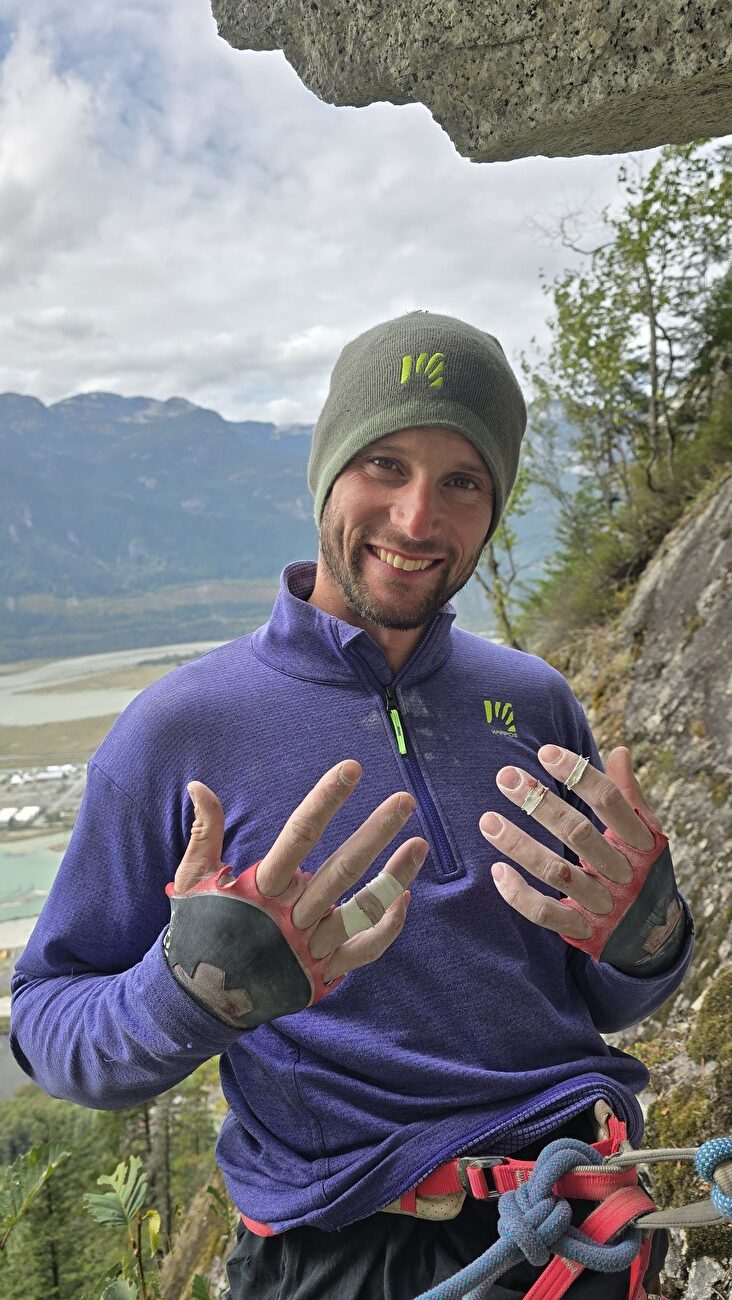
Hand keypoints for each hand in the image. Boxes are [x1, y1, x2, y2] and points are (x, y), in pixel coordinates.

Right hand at [166, 760, 427, 1025]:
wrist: (202, 1000)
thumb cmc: (201, 929)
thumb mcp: (193, 879)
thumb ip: (205, 832)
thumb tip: (199, 785)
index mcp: (260, 889)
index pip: (298, 835)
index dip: (325, 800)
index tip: (351, 769)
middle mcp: (289, 917)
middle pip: (340, 870)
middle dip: (374, 834)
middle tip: (405, 801)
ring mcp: (309, 946)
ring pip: (361, 908)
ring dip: (393, 876)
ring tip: (420, 844)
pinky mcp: (322, 971)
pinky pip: (363, 949)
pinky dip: (386, 927)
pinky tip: (404, 897)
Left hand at [479, 745, 684, 971]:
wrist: (657, 936)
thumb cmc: (643, 870)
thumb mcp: (646, 834)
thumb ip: (629, 795)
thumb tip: (620, 751)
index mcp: (641, 842)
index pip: (611, 802)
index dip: (579, 775)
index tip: (545, 752)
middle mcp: (623, 872)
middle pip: (579, 833)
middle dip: (540, 803)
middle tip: (505, 777)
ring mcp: (603, 904)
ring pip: (556, 872)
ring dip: (519, 845)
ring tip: (487, 821)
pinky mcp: (583, 930)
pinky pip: (547, 913)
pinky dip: (520, 895)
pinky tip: (497, 870)